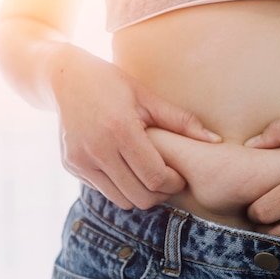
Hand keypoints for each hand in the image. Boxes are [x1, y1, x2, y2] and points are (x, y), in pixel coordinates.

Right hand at [52, 48, 220, 209]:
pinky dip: (119, 186)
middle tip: (168, 180)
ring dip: (140, 193)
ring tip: (148, 177)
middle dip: (160, 193)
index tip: (180, 176)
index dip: (173, 182)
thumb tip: (215, 141)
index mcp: (120, 129)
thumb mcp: (148, 97)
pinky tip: (125, 169)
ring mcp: (81, 160)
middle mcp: (97, 149)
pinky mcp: (71, 166)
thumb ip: (181, 122)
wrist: (64, 78)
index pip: (154, 176)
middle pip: (140, 195)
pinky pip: (104, 191)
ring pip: (122, 200)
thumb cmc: (112, 83)